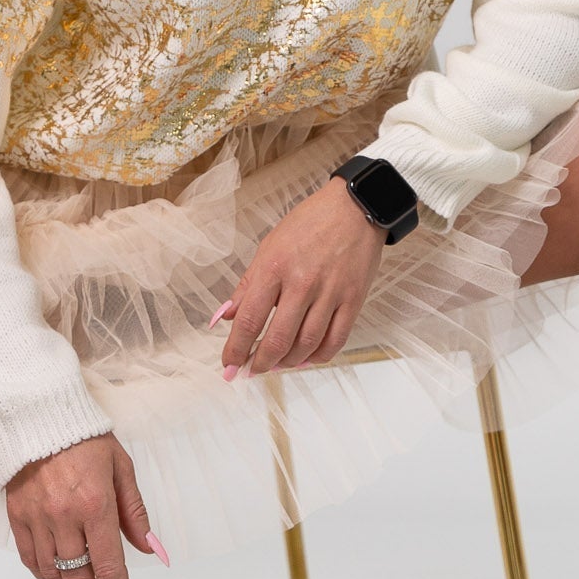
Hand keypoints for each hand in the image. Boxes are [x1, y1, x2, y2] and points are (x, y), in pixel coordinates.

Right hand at [6, 433, 166, 578]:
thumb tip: (152, 552)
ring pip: (53, 575)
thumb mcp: (121, 469)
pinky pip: (31, 560)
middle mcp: (64, 516)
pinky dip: (47, 575)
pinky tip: (60, 577)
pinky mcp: (16, 517)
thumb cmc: (85, 440)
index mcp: (95, 504)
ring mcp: (37, 518)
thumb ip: (135, 514)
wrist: (37, 417)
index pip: (109, 566)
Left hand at [211, 179, 384, 377]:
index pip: (249, 319)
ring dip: (288, 363)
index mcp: (275, 267)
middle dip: (260, 363)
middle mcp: (302, 283)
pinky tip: (306, 359)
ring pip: (306, 345)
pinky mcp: (353, 300)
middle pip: (278, 339)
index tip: (229, 364)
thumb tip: (223, 317)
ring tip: (277, 365)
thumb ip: (247, 285)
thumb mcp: (269, 247)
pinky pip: (335, 340)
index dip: (236, 349)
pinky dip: (319, 357)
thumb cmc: (308, 224)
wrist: (355, 208)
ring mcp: (331, 293)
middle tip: (252, 370)